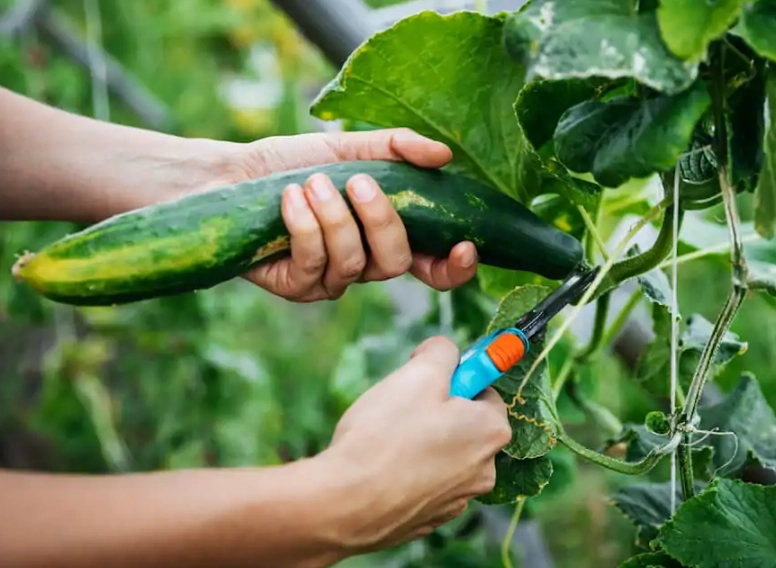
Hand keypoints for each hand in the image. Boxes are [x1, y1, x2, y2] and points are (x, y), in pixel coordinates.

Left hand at [229, 128, 478, 300]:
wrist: (235, 174)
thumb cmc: (295, 163)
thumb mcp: (349, 147)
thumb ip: (396, 149)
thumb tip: (443, 155)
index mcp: (385, 235)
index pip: (434, 266)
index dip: (455, 266)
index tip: (463, 244)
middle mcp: (364, 263)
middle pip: (396, 263)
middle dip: (381, 222)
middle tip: (358, 182)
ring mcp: (330, 280)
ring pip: (352, 264)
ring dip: (334, 219)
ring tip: (312, 182)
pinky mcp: (296, 286)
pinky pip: (312, 266)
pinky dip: (304, 227)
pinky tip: (290, 198)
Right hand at [319, 336, 511, 552]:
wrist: (345, 505)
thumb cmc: (385, 436)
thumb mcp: (418, 374)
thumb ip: (442, 353)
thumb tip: (446, 352)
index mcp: (490, 432)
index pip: (485, 391)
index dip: (454, 379)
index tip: (425, 380)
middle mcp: (484, 470)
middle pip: (465, 425)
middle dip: (437, 412)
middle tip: (400, 408)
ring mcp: (457, 500)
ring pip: (443, 455)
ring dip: (421, 443)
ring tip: (384, 440)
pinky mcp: (429, 520)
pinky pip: (423, 483)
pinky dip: (407, 473)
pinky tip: (379, 468)